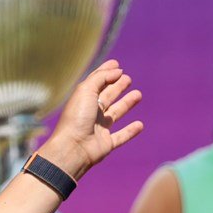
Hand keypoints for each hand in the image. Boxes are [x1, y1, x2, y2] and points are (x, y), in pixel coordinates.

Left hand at [37, 60, 144, 179]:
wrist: (73, 148)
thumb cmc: (77, 117)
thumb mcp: (86, 90)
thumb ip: (101, 77)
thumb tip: (117, 71)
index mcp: (83, 100)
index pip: (96, 83)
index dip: (105, 73)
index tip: (116, 64)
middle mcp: (90, 113)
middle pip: (106, 97)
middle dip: (116, 87)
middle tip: (127, 79)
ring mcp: (98, 129)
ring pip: (115, 114)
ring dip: (126, 104)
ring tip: (138, 94)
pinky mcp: (106, 143)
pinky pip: (121, 136)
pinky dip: (130, 131)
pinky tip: (140, 125)